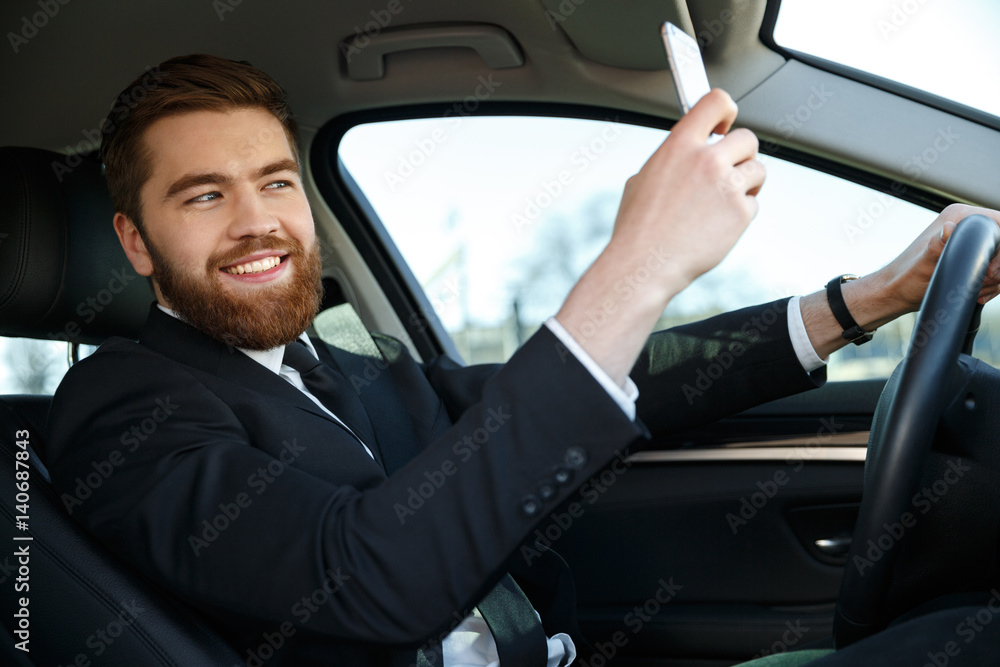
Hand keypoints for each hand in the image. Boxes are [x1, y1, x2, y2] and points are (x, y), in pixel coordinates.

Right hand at [555, 89, 764, 385]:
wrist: (645, 264)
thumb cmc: (639, 227)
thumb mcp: (644, 178)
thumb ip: (673, 158)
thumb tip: (690, 150)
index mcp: (679, 146)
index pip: (715, 102)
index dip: (725, 110)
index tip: (725, 122)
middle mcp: (706, 160)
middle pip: (747, 138)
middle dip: (740, 154)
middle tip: (727, 171)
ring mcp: (727, 186)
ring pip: (757, 170)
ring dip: (745, 184)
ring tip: (720, 203)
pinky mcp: (741, 212)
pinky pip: (754, 203)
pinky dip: (741, 213)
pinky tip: (717, 224)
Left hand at [873, 203, 999, 314]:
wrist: (896, 294)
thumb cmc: (906, 280)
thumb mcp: (925, 264)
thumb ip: (939, 246)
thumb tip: (949, 228)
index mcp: (958, 216)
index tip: (991, 272)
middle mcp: (965, 223)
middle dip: (998, 270)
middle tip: (982, 284)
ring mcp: (968, 239)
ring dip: (995, 280)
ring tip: (976, 291)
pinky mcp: (969, 254)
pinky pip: (993, 266)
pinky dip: (991, 283)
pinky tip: (977, 293)